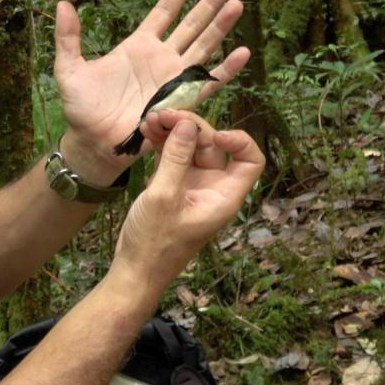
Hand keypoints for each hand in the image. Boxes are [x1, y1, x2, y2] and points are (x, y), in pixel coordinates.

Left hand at [55, 0, 249, 181]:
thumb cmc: (82, 108)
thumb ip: (69, 38)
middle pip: (191, 24)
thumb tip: (62, 4)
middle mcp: (161, 59)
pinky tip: (243, 53)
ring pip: (203, 47)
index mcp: (138, 46)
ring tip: (237, 5)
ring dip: (221, 27)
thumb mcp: (69, 69)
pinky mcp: (180, 101)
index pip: (164, 12)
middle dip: (209, 3)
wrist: (93, 142)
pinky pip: (207, 83)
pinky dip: (226, 69)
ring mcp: (173, 79)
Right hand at [112, 117, 264, 291]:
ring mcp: (192, 185)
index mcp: (224, 196)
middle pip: (213, 146)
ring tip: (149, 120)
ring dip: (172, 131)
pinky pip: (173, 156)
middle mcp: (213, 187)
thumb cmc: (154, 243)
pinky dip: (162, 143)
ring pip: (190, 147)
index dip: (238, 141)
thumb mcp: (163, 197)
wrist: (134, 270)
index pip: (250, 160)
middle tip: (163, 114)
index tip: (213, 134)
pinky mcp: (173, 185)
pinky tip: (146, 131)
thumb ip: (176, 159)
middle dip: (190, 127)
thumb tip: (187, 124)